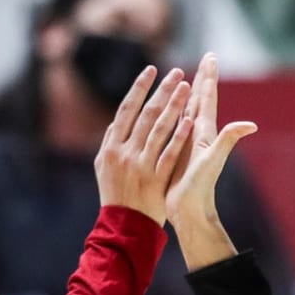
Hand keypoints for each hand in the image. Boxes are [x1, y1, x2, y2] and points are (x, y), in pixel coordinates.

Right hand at [95, 66, 193, 223]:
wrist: (123, 224)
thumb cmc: (113, 192)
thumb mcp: (103, 165)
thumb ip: (111, 141)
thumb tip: (117, 120)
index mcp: (111, 146)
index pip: (127, 109)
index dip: (139, 88)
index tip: (151, 69)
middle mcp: (125, 152)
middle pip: (146, 114)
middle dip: (162, 91)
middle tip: (176, 71)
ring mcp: (141, 165)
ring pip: (159, 129)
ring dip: (173, 106)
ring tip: (186, 87)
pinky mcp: (156, 178)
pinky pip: (168, 154)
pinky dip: (179, 137)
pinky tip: (190, 121)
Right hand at [165, 53, 256, 230]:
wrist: (191, 211)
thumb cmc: (200, 187)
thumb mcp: (213, 160)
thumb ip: (229, 139)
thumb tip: (251, 125)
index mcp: (206, 132)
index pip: (208, 98)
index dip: (209, 77)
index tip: (211, 56)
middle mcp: (199, 135)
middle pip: (201, 100)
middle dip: (203, 78)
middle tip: (206, 58)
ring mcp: (188, 143)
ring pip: (187, 110)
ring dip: (188, 93)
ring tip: (186, 77)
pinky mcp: (176, 152)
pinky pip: (174, 126)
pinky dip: (173, 114)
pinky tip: (170, 110)